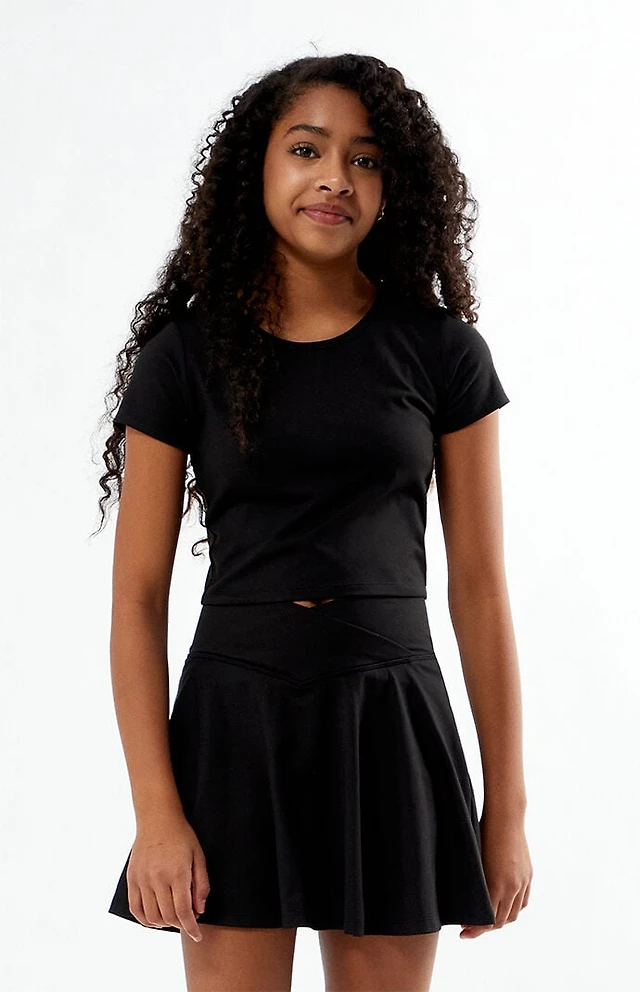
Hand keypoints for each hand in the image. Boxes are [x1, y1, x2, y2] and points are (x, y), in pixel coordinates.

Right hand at [126, 814, 210, 941]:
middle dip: (180, 924)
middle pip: (168, 916)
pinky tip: (155, 918)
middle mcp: (158, 878)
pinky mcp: (131, 879)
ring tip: (172, 918)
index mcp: (177, 873)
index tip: (197, 936)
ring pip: (151, 917)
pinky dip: (145, 919)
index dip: (191, 927)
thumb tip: (199, 911)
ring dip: (164, 924)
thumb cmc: (182, 837)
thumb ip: (201, 885)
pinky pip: (135, 908)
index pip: (184, 911)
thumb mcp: (199, 857)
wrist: (157, 819)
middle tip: (187, 920)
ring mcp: (142, 879)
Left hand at [460, 809, 532, 938]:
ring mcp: (523, 881)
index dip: (475, 930)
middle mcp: (513, 887)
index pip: (488, 921)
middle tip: (468, 929)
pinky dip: (513, 910)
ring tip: (485, 921)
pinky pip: (523, 901)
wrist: (506, 815)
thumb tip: (463, 899)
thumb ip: (474, 882)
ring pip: (514, 914)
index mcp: (497, 885)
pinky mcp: (528, 874)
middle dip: (484, 929)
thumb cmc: (483, 832)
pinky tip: (502, 908)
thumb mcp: (474, 859)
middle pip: (501, 921)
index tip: (463, 931)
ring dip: (500, 921)